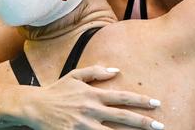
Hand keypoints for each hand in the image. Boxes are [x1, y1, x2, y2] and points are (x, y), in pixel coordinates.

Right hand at [21, 66, 162, 129]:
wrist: (34, 106)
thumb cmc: (57, 90)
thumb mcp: (76, 76)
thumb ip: (96, 71)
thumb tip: (116, 70)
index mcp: (94, 94)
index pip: (123, 98)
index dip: (141, 101)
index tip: (156, 104)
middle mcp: (92, 109)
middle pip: (123, 117)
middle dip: (143, 122)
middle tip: (160, 126)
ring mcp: (84, 124)